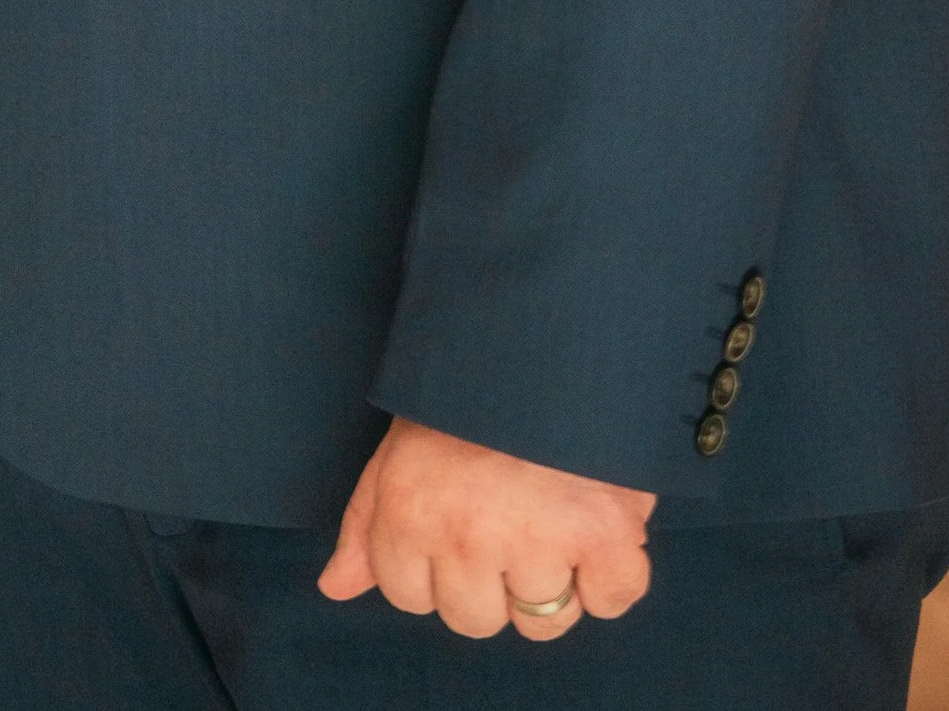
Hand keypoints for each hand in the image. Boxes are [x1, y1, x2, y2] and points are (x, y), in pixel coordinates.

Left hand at [320, 419, 653, 640]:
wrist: (545, 327)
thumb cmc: (467, 388)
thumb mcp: (400, 443)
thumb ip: (366, 521)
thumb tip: (336, 586)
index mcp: (409, 513)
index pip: (409, 597)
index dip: (433, 564)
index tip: (456, 517)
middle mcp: (468, 538)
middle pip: (475, 620)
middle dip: (490, 580)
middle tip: (507, 513)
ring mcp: (538, 541)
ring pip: (544, 622)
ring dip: (554, 579)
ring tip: (552, 510)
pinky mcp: (606, 536)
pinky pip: (612, 599)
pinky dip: (612, 575)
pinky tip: (596, 528)